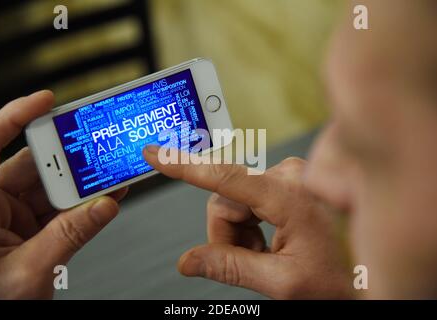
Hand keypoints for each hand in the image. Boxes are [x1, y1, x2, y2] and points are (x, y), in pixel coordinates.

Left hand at [0, 91, 127, 298]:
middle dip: (68, 159)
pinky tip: (104, 195)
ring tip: (110, 174)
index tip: (45, 101)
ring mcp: (12, 217)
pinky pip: (60, 209)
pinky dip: (82, 204)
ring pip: (51, 187)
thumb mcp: (28, 273)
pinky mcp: (31, 229)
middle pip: (32, 166)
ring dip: (82, 184)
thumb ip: (68, 237)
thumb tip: (104, 207)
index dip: (14, 117)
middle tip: (96, 148)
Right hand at [144, 145, 350, 298]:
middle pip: (225, 200)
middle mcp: (288, 176)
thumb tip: (188, 262)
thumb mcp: (282, 282)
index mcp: (289, 198)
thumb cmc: (340, 278)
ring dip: (240, 232)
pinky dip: (251, 224)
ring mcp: (289, 176)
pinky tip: (270, 240)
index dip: (183, 166)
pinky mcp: (287, 181)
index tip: (155, 154)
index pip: (223, 179)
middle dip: (227, 235)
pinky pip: (249, 198)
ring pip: (234, 201)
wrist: (369, 271)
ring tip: (265, 253)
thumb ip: (231, 267)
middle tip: (248, 260)